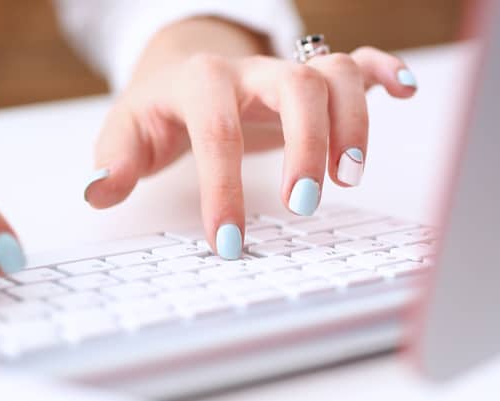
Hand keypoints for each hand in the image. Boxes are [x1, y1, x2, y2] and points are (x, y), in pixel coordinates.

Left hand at [85, 19, 417, 259]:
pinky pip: (357, 60)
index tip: (230, 242)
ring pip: (333, 74)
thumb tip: (97, 189)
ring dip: (353, 122)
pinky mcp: (312, 76)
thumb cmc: (159, 111)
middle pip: (294, 87)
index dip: (224, 189)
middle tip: (304, 207)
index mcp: (200, 83)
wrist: (183, 72)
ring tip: (350, 178)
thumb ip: (113, 161)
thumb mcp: (127, 134)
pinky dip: (384, 71)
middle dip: (306, 147)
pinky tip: (402, 93)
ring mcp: (286, 69)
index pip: (218, 132)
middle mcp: (250, 71)